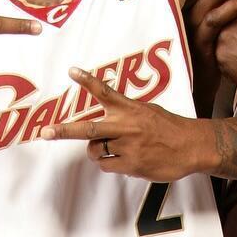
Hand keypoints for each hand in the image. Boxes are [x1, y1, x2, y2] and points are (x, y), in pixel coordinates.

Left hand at [38, 69, 211, 180]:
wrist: (192, 146)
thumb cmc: (169, 128)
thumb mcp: (148, 111)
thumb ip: (125, 113)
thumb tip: (106, 121)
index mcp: (130, 108)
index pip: (105, 92)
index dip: (87, 81)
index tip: (72, 71)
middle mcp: (126, 125)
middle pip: (87, 128)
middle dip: (64, 131)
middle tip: (45, 133)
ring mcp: (128, 146)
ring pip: (95, 151)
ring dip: (97, 151)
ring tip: (111, 149)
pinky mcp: (132, 164)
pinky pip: (107, 166)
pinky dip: (110, 163)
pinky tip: (124, 160)